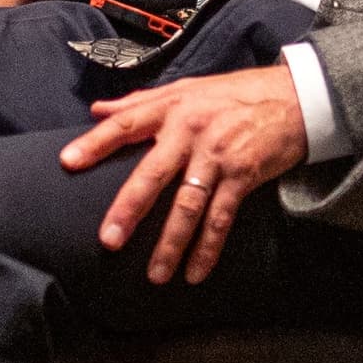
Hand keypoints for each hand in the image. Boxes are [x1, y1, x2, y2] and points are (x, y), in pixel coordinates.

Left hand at [66, 65, 309, 284]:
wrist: (295, 98)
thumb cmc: (235, 94)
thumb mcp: (187, 88)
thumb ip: (141, 102)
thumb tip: (98, 110)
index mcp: (172, 107)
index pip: (126, 124)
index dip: (95, 143)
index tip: (67, 163)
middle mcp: (191, 130)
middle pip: (152, 173)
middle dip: (129, 209)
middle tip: (109, 240)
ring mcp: (218, 155)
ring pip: (187, 206)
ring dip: (170, 244)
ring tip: (155, 274)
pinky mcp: (243, 176)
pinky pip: (221, 219)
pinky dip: (208, 248)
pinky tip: (195, 273)